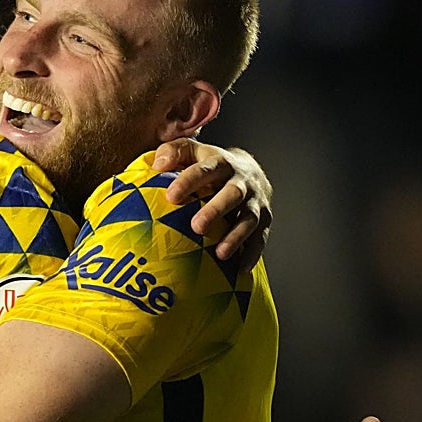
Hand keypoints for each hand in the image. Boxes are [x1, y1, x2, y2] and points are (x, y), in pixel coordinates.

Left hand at [153, 139, 272, 268]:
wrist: (250, 171)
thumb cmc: (210, 165)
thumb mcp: (192, 152)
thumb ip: (174, 152)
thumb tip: (156, 165)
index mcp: (221, 163)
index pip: (206, 169)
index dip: (189, 181)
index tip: (171, 196)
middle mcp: (242, 182)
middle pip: (232, 194)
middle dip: (216, 210)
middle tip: (197, 227)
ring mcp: (255, 202)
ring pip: (249, 219)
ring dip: (236, 236)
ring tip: (220, 254)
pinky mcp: (264, 220)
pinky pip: (260, 238)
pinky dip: (252, 254)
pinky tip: (240, 270)